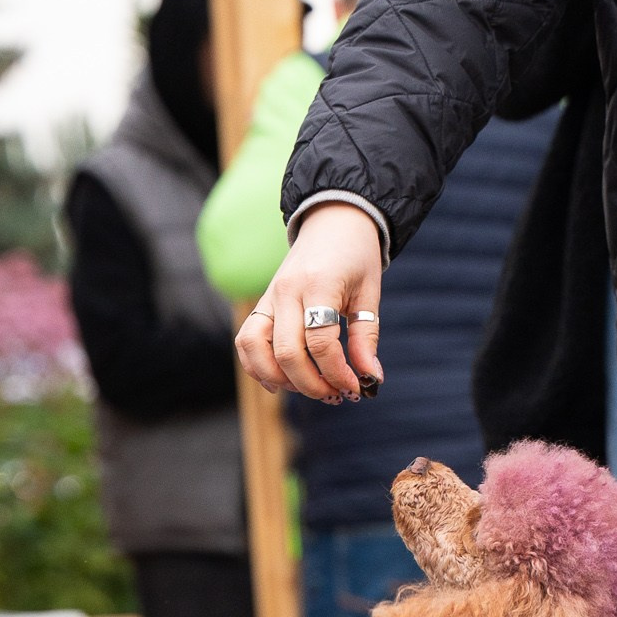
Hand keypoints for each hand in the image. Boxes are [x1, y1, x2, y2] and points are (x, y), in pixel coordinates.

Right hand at [234, 205, 383, 402]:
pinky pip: (246, 341)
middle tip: (336, 395)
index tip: (356, 387)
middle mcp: (286, 291)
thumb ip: (367, 337)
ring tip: (309, 388)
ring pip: (255, 348)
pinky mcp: (260, 304)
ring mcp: (268, 297)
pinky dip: (257, 367)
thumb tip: (370, 379)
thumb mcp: (369, 293)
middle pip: (287, 352)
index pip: (320, 343)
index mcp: (318, 284)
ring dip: (280, 378)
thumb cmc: (355, 257)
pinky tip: (281, 382)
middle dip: (312, 384)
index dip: (338, 373)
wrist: (333, 221)